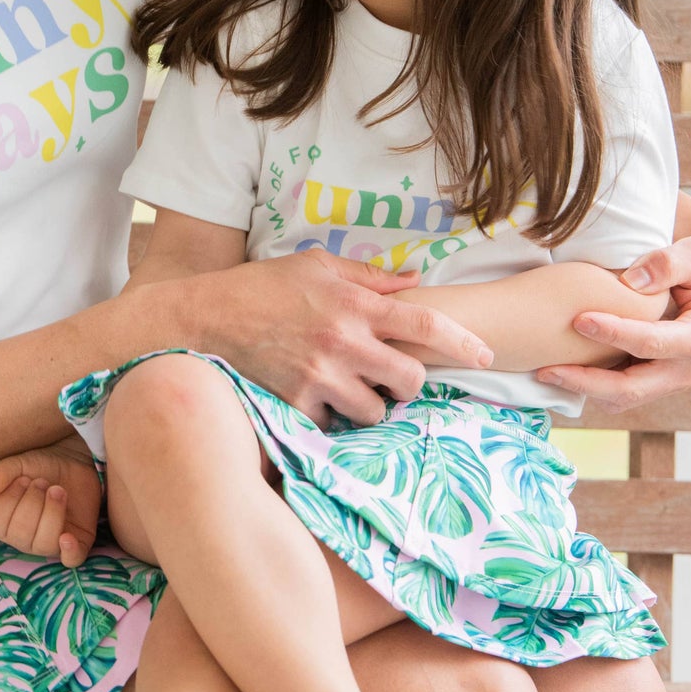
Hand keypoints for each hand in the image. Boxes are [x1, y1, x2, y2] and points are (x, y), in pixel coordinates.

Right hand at [0, 439, 102, 567]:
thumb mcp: (18, 464)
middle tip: (42, 482)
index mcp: (2, 522)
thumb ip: (0, 473)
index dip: (10, 498)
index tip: (24, 479)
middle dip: (33, 502)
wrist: (73, 461)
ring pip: (44, 544)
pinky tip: (68, 536)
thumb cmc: (40, 467)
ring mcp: (48, 544)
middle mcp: (23, 539)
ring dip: (52, 513)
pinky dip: (70, 551)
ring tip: (58, 490)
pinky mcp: (76, 543)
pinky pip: (71, 560)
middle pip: (21, 534)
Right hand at [191, 252, 493, 425]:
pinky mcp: (296, 403)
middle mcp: (343, 341)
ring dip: (369, 406)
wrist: (204, 318)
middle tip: (392, 381)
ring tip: (347, 390)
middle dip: (408, 385)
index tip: (486, 355)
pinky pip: (332, 424)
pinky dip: (329, 418)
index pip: (425, 322)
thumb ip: (369, 276)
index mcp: (355, 304)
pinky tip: (314, 401)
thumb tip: (415, 279)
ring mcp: (320, 376)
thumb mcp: (316, 266)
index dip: (463, 342)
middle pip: (409, 379)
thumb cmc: (262, 287)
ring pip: (374, 411)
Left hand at [535, 230, 690, 413]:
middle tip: (545, 369)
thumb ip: (669, 262)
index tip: (579, 320)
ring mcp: (676, 379)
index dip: (615, 334)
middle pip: (633, 388)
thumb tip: (634, 280)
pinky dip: (594, 384)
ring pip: (625, 397)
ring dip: (585, 388)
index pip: (653, 343)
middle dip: (586, 382)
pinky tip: (564, 369)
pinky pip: (625, 390)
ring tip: (545, 373)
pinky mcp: (661, 378)